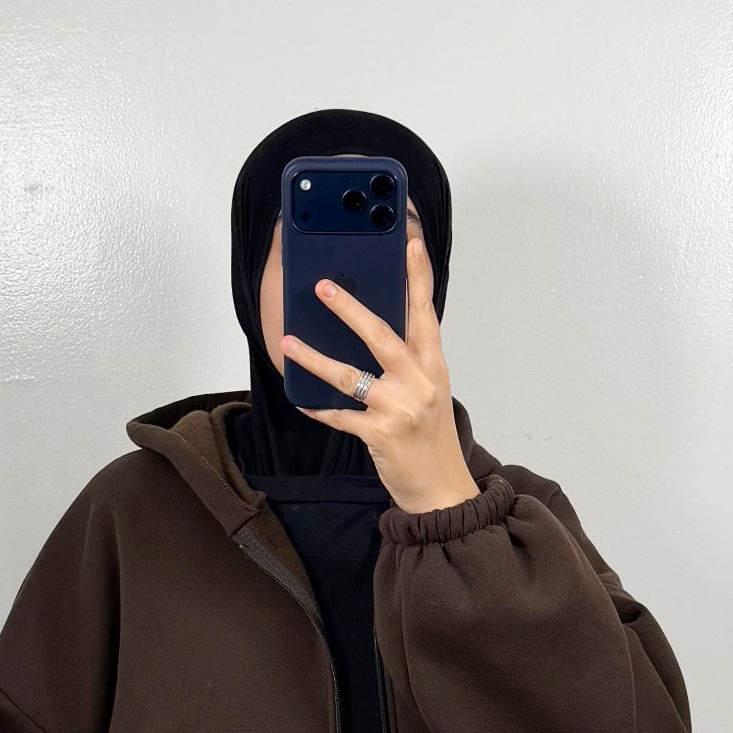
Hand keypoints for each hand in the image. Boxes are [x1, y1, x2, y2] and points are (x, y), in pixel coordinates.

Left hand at [281, 231, 479, 513]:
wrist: (442, 491)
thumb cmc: (432, 440)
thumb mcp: (431, 393)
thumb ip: (410, 364)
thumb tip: (372, 333)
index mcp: (433, 366)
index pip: (425, 312)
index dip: (418, 276)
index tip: (410, 242)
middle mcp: (418, 382)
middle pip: (381, 335)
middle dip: (350, 309)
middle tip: (323, 286)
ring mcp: (398, 408)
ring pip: (350, 375)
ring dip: (315, 358)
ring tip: (290, 343)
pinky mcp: (379, 434)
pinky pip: (339, 416)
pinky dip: (318, 408)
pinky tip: (301, 399)